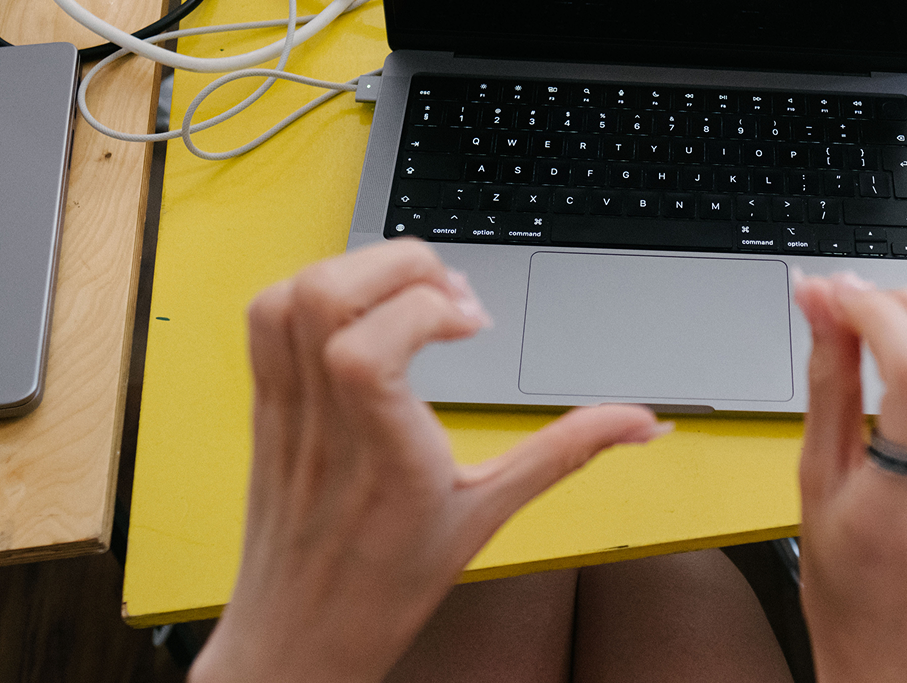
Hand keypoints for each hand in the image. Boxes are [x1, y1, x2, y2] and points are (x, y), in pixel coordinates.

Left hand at [190, 240, 664, 682]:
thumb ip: (564, 454)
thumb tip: (641, 423)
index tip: (473, 324)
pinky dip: (314, 289)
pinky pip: (266, 319)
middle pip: (325, 298)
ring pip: (289, 297)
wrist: (298, 639)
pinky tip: (362, 313)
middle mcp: (325, 424)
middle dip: (399, 266)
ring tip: (405, 295)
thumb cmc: (387, 586)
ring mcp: (285, 410)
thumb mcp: (488, 516)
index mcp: (384, 456)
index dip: (426, 308)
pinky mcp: (264, 404)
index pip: (368, 351)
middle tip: (448, 295)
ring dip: (356, 270)